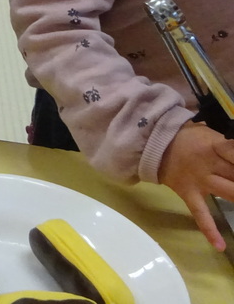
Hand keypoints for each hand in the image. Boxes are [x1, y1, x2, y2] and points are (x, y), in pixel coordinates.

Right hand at [159, 121, 233, 250]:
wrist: (153, 144)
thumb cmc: (187, 137)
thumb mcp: (208, 133)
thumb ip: (228, 144)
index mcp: (213, 146)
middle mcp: (208, 165)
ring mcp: (198, 181)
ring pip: (228, 193)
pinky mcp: (188, 194)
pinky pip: (199, 213)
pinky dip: (209, 230)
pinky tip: (220, 246)